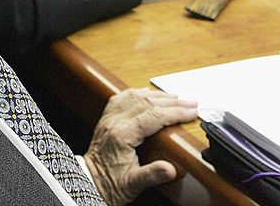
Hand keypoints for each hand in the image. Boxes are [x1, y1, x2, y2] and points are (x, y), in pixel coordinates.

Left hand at [84, 88, 198, 205]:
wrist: (87, 184)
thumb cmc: (108, 185)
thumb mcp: (132, 185)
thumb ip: (152, 175)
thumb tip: (170, 169)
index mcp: (122, 135)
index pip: (155, 115)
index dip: (177, 112)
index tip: (192, 112)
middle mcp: (114, 122)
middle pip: (148, 102)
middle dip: (173, 102)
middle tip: (191, 104)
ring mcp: (109, 118)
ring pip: (136, 95)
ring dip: (158, 95)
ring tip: (176, 97)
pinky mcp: (106, 119)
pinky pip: (122, 97)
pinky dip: (138, 93)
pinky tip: (147, 93)